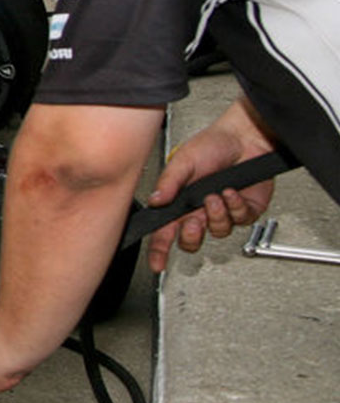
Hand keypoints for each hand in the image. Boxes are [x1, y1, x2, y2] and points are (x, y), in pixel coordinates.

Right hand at [143, 103, 277, 271]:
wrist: (245, 137)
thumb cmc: (213, 143)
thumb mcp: (183, 161)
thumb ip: (168, 182)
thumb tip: (156, 200)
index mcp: (180, 200)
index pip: (165, 230)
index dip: (159, 250)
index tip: (157, 264)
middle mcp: (200, 208)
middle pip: (192, 240)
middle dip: (192, 236)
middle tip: (193, 223)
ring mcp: (223, 210)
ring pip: (218, 232)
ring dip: (217, 216)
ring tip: (216, 196)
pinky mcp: (245, 209)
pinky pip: (240, 220)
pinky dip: (236, 207)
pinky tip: (232, 192)